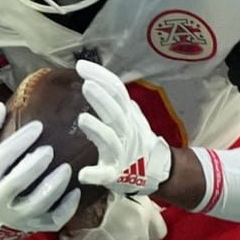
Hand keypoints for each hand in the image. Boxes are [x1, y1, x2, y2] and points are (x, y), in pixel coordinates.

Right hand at [0, 102, 80, 239]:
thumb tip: (0, 105)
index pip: (2, 157)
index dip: (20, 141)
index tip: (38, 126)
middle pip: (17, 182)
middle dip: (35, 165)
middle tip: (50, 150)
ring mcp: (16, 216)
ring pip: (37, 203)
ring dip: (54, 186)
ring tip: (66, 168)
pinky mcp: (32, 226)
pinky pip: (52, 221)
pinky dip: (66, 208)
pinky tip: (75, 192)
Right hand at [60, 192, 167, 239]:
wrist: (79, 192)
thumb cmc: (99, 189)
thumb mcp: (124, 189)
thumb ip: (136, 203)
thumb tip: (143, 213)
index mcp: (144, 210)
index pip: (159, 232)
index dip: (149, 234)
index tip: (140, 232)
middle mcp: (138, 226)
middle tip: (118, 236)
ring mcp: (124, 239)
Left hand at [76, 60, 171, 193]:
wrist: (158, 172)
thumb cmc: (138, 144)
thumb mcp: (133, 119)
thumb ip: (120, 103)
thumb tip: (109, 83)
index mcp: (127, 117)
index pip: (116, 92)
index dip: (101, 78)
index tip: (81, 65)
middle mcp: (125, 132)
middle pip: (115, 112)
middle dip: (102, 98)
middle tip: (87, 84)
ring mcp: (121, 153)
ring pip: (110, 139)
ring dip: (97, 129)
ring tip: (82, 118)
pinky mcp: (115, 174)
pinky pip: (106, 175)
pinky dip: (95, 174)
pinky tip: (82, 174)